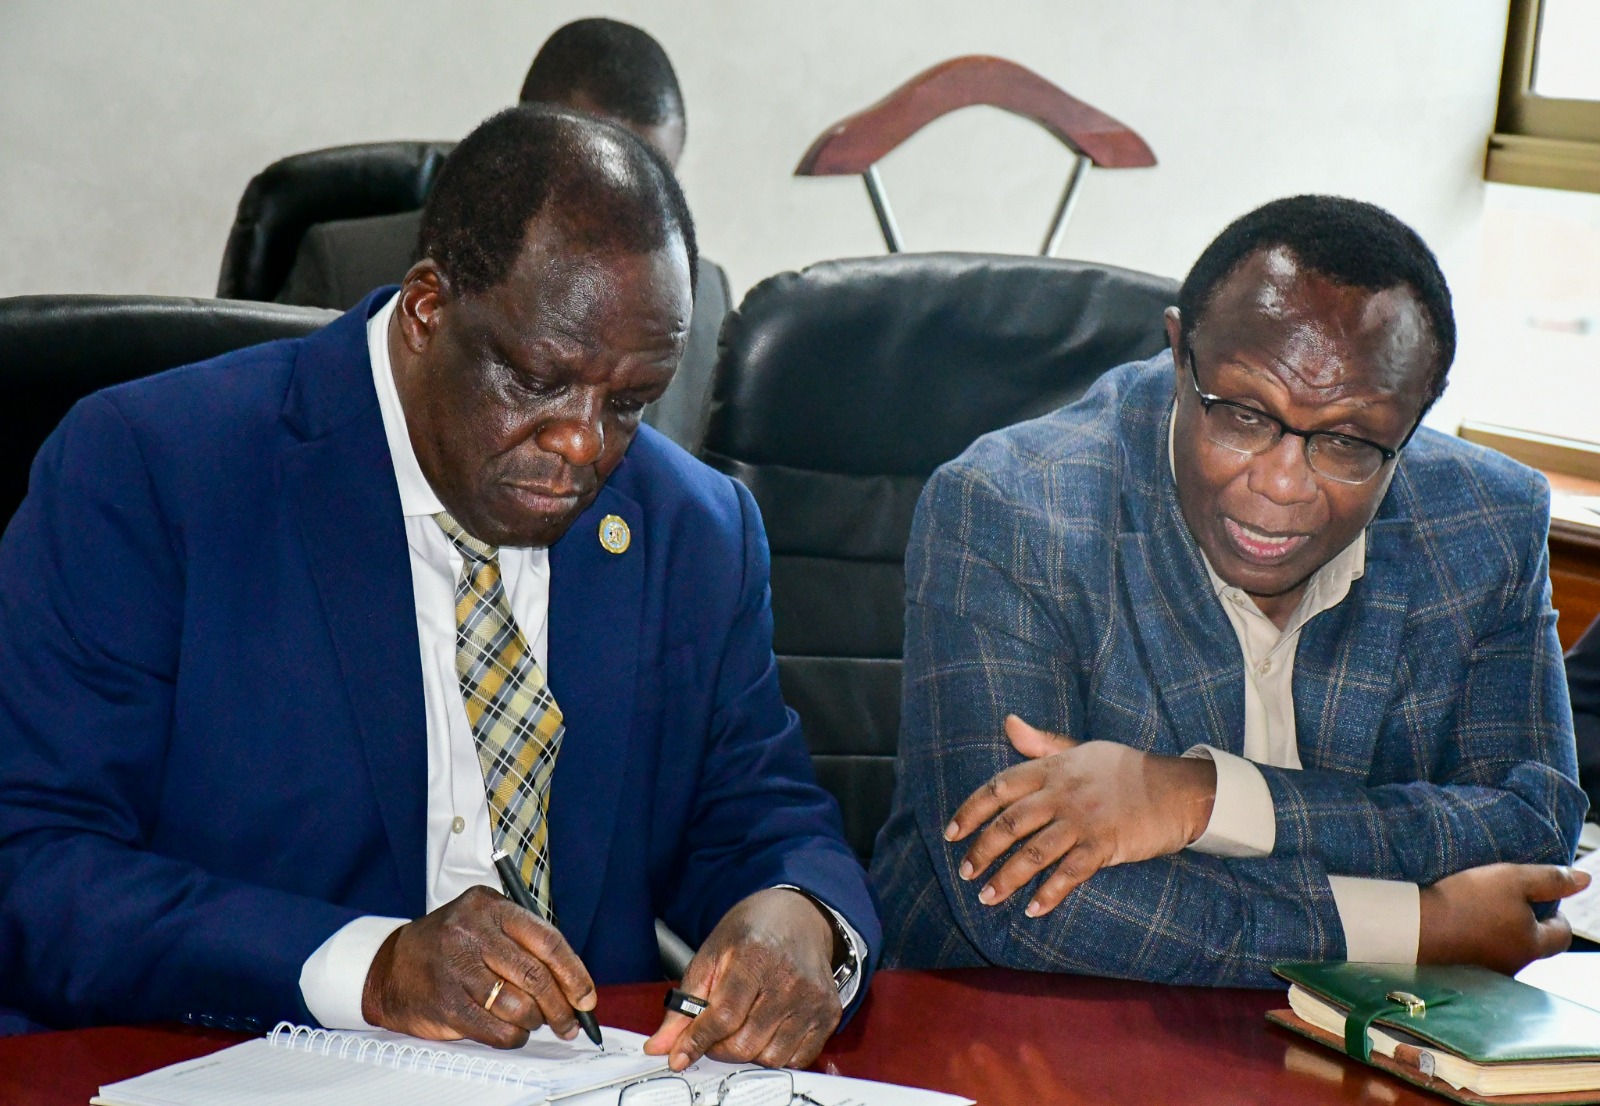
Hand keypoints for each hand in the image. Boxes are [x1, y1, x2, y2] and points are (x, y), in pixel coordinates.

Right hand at [361, 885, 596, 1047]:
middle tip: (569, 1022)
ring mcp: (456, 966)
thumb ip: (525, 944)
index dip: (574, 973)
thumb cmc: (451, 947)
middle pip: (535, 975)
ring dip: (534, 1021)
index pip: (547, 939)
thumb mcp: (485, 925)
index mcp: (490, 906)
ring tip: (535, 1022)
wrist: (391, 967)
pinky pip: (496, 1029)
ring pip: (518, 1005)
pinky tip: (513, 1031)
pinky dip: (513, 1036)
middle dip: (560, 1005)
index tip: (587, 997)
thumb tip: (573, 985)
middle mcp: (472, 931)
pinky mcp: (446, 1002)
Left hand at [643, 888, 840, 1071]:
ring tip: (744, 1027)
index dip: (697, 1041)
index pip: (722, 1016)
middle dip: (720, 1047)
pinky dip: (777, 1054)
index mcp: (755, 957)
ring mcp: (812, 998)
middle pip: (744, 1043)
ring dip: (749, 1052)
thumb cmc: (752, 932)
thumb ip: (684, 1003)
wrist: (799, 915)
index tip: (679, 1055)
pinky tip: (769, 1030)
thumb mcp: (711, 954)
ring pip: (770, 1057)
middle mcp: (789, 979)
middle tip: (715, 1032)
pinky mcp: (829, 1012)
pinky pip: (798, 1058)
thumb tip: (660, 1045)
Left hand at [944, 715, 1216, 915]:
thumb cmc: (1125, 769)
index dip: (971, 810)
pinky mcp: (1105, 845)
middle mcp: (1062, 793)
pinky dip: (1049, 893)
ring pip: (1033, 853)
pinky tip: (1032, 909)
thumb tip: (1008, 723)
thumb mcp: (1081, 749)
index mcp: (1053, 769)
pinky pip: (1069, 873)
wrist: (1176, 789)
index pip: (1000, 787)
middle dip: (982, 850)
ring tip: (987, 897)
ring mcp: (1083, 820)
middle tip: (965, 873)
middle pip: (1009, 824)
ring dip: (1006, 878)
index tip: (951, 833)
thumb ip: (1041, 743)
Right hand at [1418, 862, 1589, 973]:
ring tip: (1477, 909)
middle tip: (1504, 899)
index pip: (1563, 933)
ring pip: (1506, 949)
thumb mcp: (1511, 878)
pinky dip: (1476, 940)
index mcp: (1532, 944)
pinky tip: (1460, 924)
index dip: (1556, 913)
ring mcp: (1488, 971)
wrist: (1414, 926)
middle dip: (1526, 922)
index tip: (1537, 898)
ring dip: (1499, 931)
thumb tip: (1585, 879)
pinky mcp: (1463, 972)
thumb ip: (1550, 879)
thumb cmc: (1464, 902)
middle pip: (1533, 942)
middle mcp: (1514, 964)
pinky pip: (1480, 954)